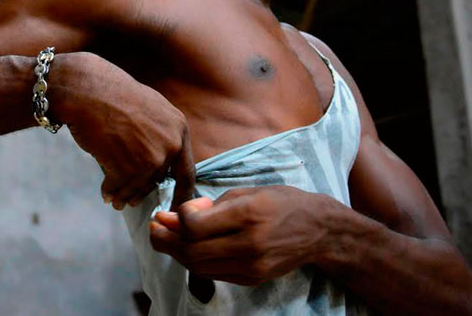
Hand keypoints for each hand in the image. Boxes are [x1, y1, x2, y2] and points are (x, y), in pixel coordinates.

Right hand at [52, 52, 195, 210]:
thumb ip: (161, 133)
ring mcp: (151, 158)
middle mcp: (171, 145)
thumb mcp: (151, 108)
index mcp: (179, 128)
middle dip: (142, 192)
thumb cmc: (113, 95)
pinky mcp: (129, 169)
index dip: (182, 192)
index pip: (187, 171)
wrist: (89, 91)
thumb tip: (161, 162)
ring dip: (124, 195)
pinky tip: (104, 191)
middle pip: (158, 180)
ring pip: (138, 187)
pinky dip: (110, 191)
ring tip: (114, 199)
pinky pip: (119, 187)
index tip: (176, 205)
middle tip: (131, 201)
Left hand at [148, 186, 329, 284]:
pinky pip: (213, 274)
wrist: (318, 230)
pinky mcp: (252, 279)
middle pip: (192, 251)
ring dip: (177, 253)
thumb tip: (175, 217)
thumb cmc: (280, 202)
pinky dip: (196, 262)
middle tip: (153, 229)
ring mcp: (252, 266)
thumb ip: (210, 205)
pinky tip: (190, 248)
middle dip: (165, 241)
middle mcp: (250, 243)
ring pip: (199, 266)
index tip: (171, 211)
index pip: (196, 226)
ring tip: (167, 238)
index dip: (177, 220)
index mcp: (248, 214)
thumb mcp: (246, 192)